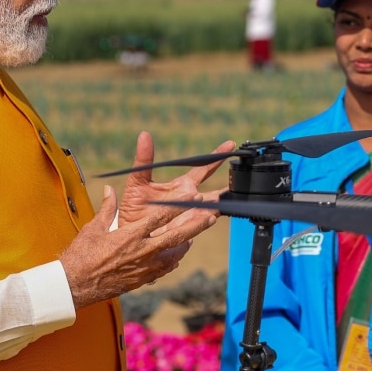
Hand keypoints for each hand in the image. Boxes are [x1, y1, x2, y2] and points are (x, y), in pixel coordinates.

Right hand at [59, 185, 211, 308]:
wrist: (73, 287)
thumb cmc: (80, 256)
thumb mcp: (92, 229)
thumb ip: (107, 208)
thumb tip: (110, 189)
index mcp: (130, 236)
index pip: (160, 217)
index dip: (180, 205)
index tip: (193, 196)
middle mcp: (142, 252)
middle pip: (177, 237)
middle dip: (196, 226)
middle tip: (212, 217)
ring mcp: (143, 268)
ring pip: (174, 255)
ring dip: (186, 244)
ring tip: (194, 236)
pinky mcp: (141, 280)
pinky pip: (163, 269)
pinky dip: (171, 261)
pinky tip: (175, 256)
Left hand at [117, 132, 234, 229]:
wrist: (129, 236)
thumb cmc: (134, 208)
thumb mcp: (137, 182)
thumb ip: (143, 159)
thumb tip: (144, 134)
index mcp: (182, 186)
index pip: (203, 168)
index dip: (215, 157)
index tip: (230, 145)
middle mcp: (191, 200)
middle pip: (215, 191)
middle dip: (229, 183)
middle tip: (242, 175)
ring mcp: (192, 216)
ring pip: (213, 208)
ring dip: (221, 202)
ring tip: (232, 194)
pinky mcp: (189, 231)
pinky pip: (202, 224)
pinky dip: (207, 219)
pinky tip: (212, 214)